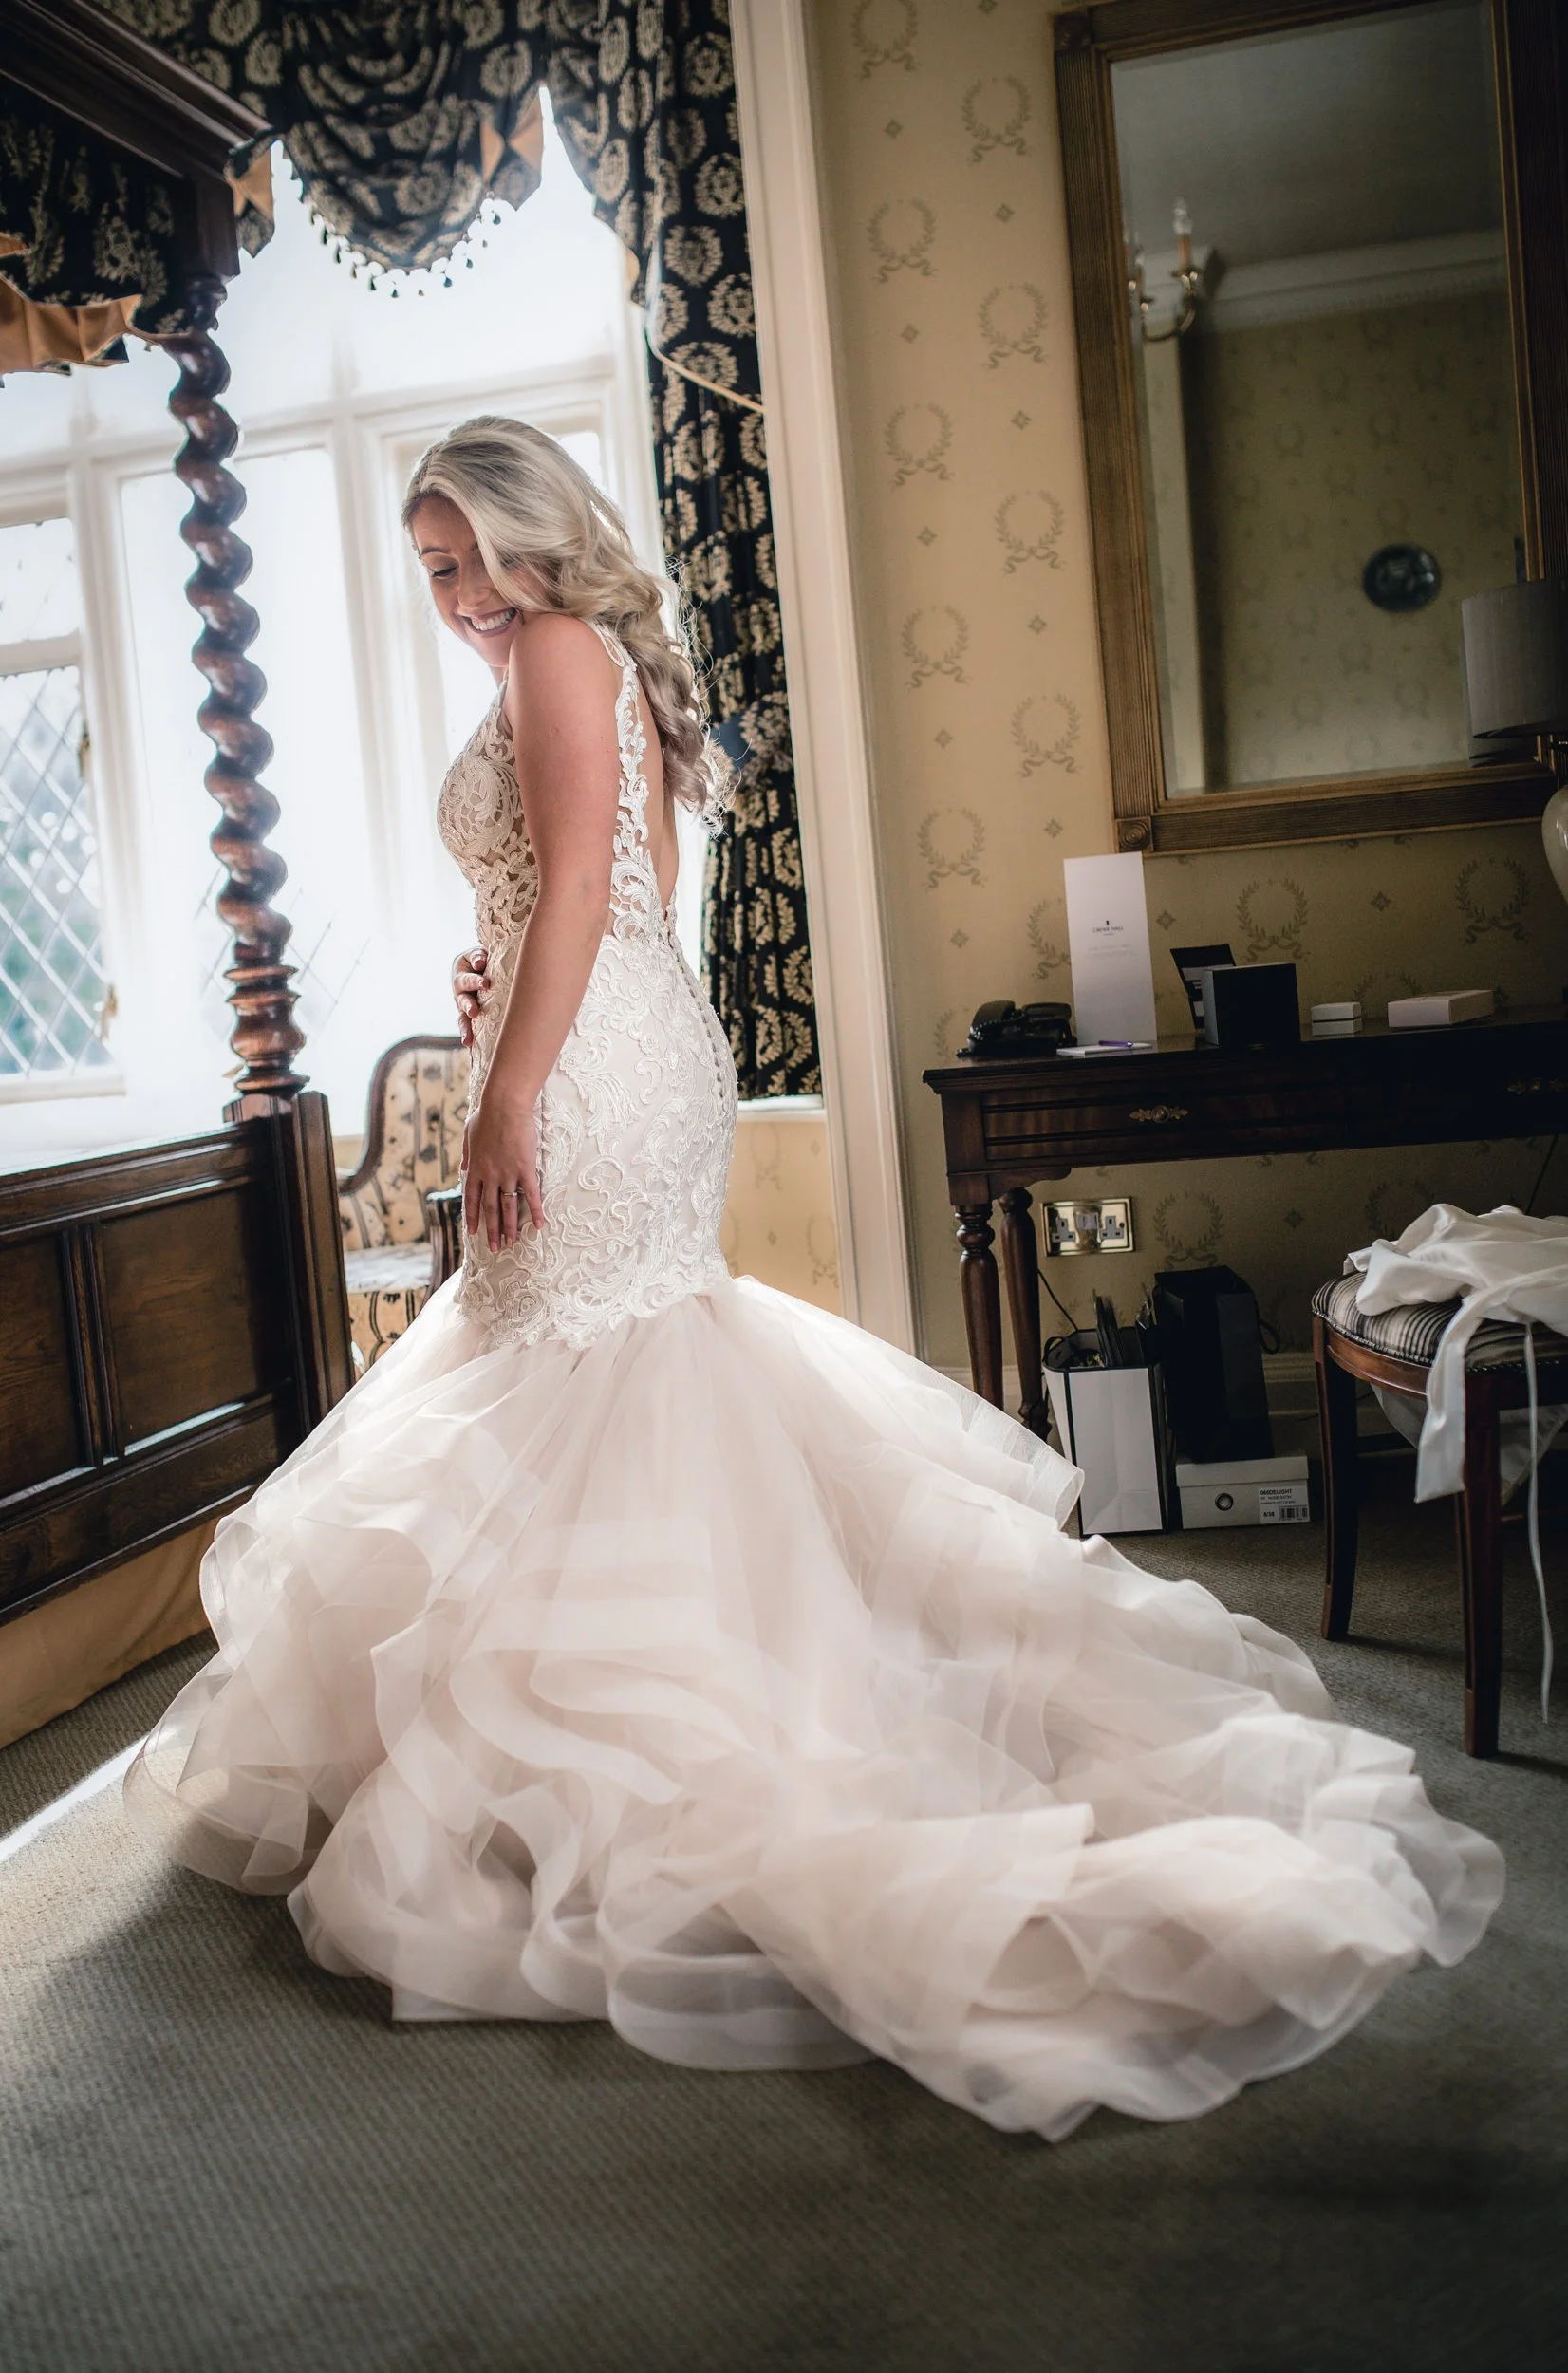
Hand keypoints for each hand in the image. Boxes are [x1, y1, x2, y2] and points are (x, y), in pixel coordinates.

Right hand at [451, 946, 490, 1047]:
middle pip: (463, 999)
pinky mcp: (468, 1014)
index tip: (485, 984)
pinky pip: (466, 1026)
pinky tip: (469, 1046)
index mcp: (461, 972)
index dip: (476, 981)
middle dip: (468, 1005)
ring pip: (462, 1017)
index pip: (468, 978)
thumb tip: (479, 963)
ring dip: (465, 1027)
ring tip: (467, 1038)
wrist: (481, 964)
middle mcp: (459, 990)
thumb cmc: (483, 958)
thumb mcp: (478, 953)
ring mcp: (462, 1003)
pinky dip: (467, 1035)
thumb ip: (478, 956)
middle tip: (474, 1012)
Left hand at [462, 1085, 543, 1251]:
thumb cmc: (487, 1114)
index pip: (472, 1199)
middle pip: (490, 1208)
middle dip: (492, 1230)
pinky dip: (535, 1211)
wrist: (504, 1105)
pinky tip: (539, 1225)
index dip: (473, 1217)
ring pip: (509, 1207)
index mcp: (475, 1167)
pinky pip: (531, 1195)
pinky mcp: (525, 1169)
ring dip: (510, 1227)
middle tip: (494, 1247)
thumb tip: (463, 1168)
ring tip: (512, 1243)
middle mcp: (489, 1175)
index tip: (474, 1233)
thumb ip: (466, 1154)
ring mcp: (507, 1174)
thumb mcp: (468, 1133)